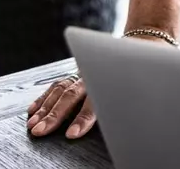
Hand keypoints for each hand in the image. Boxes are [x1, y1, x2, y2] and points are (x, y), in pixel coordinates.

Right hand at [25, 31, 173, 138]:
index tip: (72, 134)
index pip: (95, 102)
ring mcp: (85, 72)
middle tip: (40, 131)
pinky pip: (58, 85)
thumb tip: (136, 124)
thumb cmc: (147, 69)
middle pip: (71, 97)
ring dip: (44, 108)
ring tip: (32, 124)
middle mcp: (95, 75)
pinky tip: (33, 109)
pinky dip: (44, 98)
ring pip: (61, 90)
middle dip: (54, 116)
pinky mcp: (78, 72)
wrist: (144, 44)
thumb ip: (134, 102)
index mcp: (112, 79)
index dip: (83, 119)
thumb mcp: (147, 85)